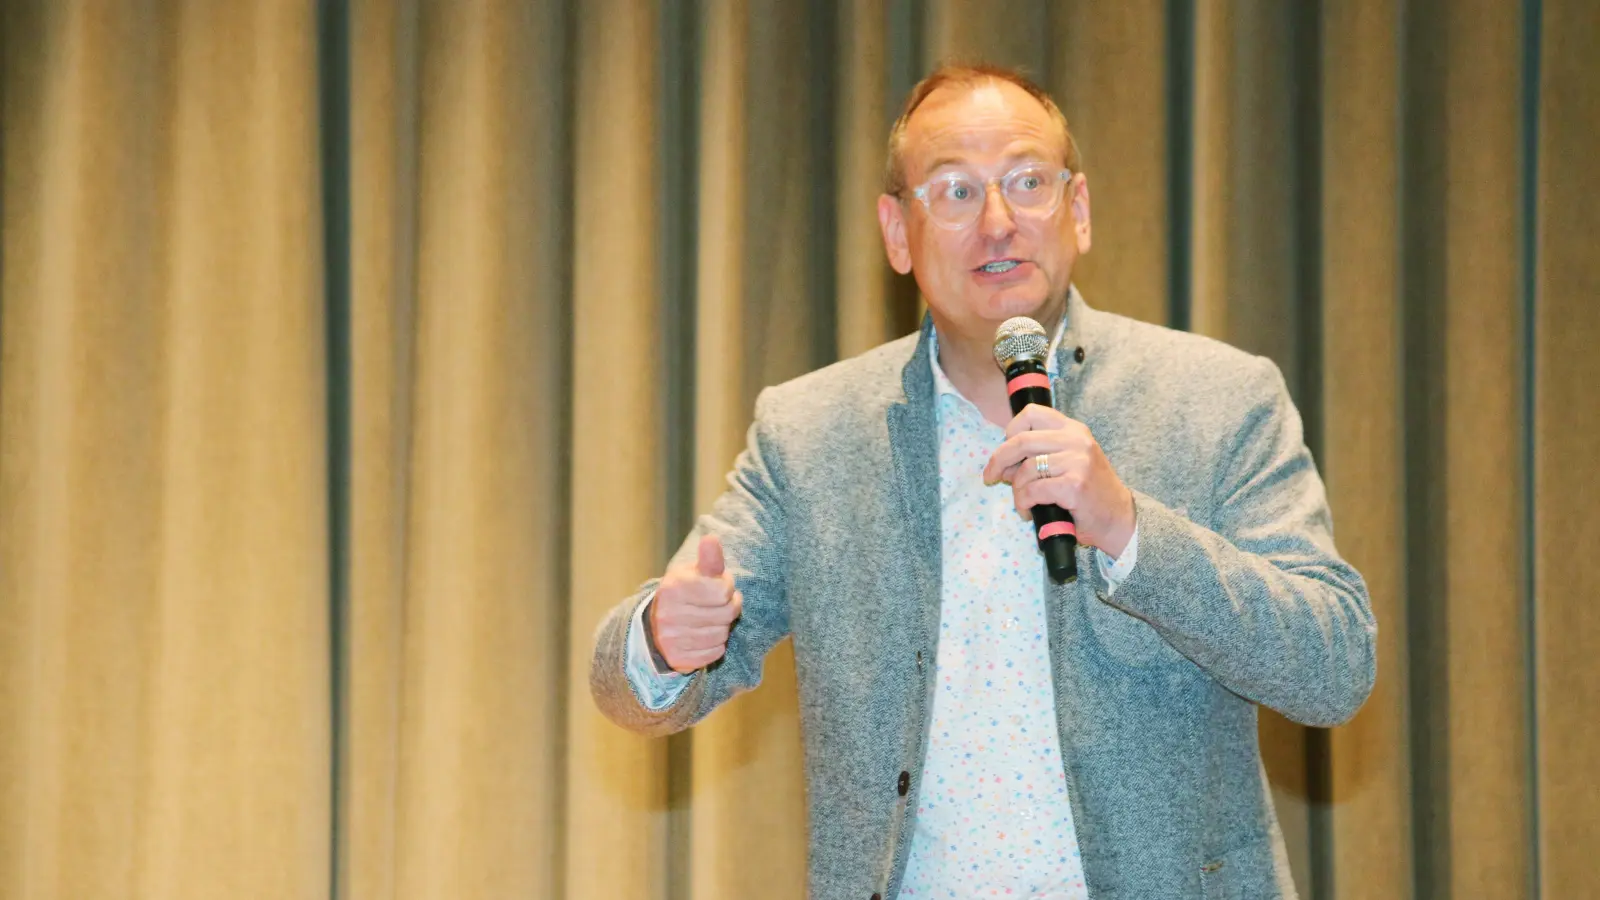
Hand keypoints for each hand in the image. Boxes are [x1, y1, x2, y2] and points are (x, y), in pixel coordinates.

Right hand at [650, 534, 743, 673]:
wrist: (657, 627)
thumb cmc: (684, 594)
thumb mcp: (693, 572)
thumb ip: (708, 559)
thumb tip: (712, 538)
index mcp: (673, 587)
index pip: (722, 590)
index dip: (727, 587)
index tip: (721, 585)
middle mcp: (669, 614)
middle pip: (726, 614)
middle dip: (730, 607)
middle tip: (721, 604)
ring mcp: (672, 639)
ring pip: (722, 634)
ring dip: (723, 626)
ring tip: (712, 619)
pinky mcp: (679, 659)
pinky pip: (715, 653)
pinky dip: (716, 645)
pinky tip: (705, 635)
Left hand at [982, 404, 1136, 557]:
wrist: (1119, 518)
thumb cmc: (1090, 491)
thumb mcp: (1070, 460)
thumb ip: (1042, 452)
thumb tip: (1004, 461)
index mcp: (1073, 429)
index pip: (1032, 413)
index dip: (1010, 430)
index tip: (1004, 450)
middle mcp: (1076, 440)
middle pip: (1021, 441)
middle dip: (999, 460)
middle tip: (991, 476)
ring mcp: (1077, 462)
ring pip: (1025, 470)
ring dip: (1016, 490)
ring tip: (1023, 502)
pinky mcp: (1074, 485)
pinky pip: (1032, 491)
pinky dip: (1023, 504)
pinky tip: (1029, 512)